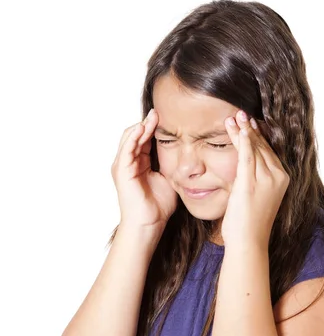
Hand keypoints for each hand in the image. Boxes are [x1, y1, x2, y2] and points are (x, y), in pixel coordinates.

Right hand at [111, 109, 177, 229]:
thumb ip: (173, 165)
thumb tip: (188, 154)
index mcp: (139, 163)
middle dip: (148, 122)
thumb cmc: (158, 206)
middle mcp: (128, 162)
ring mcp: (123, 165)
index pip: (146, 138)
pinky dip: (135, 136)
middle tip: (161, 111)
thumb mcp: (169, 179)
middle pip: (136, 134)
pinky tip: (145, 127)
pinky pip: (127, 148)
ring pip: (130, 137)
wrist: (149, 224)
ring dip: (142, 125)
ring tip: (154, 116)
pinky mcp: (122, 170)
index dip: (155, 127)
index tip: (169, 117)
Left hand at [221, 110, 289, 249]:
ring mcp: (265, 180)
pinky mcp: (251, 183)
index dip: (259, 136)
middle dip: (250, 129)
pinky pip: (247, 156)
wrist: (249, 241)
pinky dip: (243, 141)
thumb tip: (248, 169)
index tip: (250, 123)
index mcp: (282, 179)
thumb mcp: (258, 197)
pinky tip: (238, 129)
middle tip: (239, 113)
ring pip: (254, 148)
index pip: (269, 152)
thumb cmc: (250, 223)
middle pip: (263, 147)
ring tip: (233, 117)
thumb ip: (256, 180)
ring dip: (243, 131)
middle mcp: (277, 177)